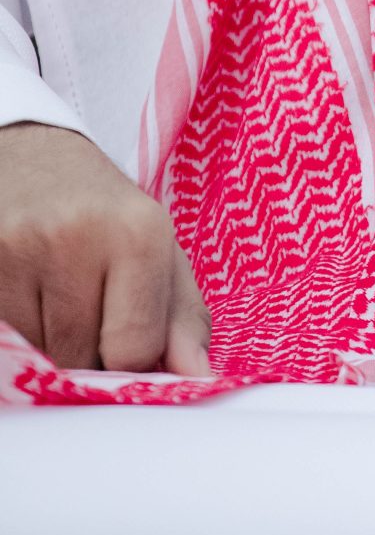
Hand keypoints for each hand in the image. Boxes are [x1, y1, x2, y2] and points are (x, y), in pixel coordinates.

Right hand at [0, 122, 210, 374]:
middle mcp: (76, 235)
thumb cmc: (106, 213)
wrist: (34, 156)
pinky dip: (17, 333)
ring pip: (36, 354)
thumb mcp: (160, 253)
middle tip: (86, 305)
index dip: (130, 359)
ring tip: (55, 296)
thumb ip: (184, 320)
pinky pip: (4, 339)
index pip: (134, 349)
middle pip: (80, 356)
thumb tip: (195, 378)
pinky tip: (28, 295)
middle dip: (87, 352)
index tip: (126, 337)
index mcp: (138, 232)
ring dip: (47, 344)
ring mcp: (18, 246)